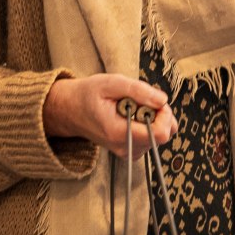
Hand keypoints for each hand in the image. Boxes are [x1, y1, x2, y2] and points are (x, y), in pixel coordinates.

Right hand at [42, 74, 176, 156]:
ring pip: (159, 137)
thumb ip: (138, 90)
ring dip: (154, 118)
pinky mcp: (130, 150)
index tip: (154, 100)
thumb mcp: (110, 83)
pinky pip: (151, 139)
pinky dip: (149, 125)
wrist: (70, 110)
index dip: (164, 115)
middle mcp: (124, 147)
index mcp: (118, 133)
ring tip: (134, 107)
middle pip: (162, 135)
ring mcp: (128, 151)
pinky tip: (134, 115)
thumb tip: (162, 100)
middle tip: (142, 100)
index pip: (159, 134)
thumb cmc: (88, 95)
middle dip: (160, 114)